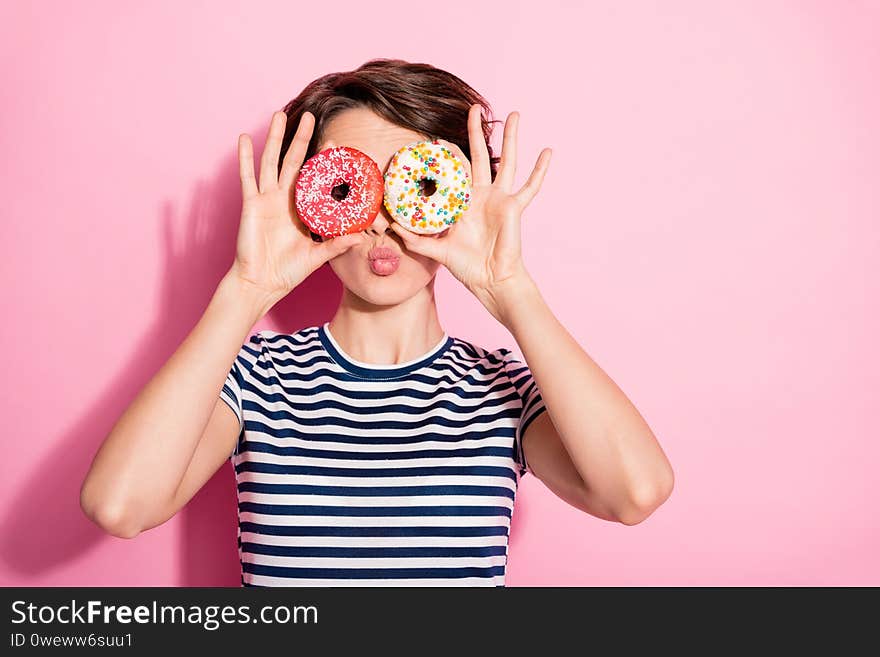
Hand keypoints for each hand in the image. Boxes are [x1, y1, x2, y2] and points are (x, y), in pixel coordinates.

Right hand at [229, 111, 360, 304]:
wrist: (262, 283)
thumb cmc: (288, 272)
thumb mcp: (317, 256)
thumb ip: (336, 245)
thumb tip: (360, 238)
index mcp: (301, 209)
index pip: (314, 178)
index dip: (324, 161)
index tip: (335, 143)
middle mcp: (283, 199)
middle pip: (294, 161)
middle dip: (301, 138)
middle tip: (309, 116)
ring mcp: (266, 199)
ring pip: (271, 161)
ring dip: (275, 139)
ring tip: (279, 114)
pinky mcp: (251, 205)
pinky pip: (247, 178)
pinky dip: (245, 158)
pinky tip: (245, 138)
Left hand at [388, 105, 551, 322]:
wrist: (490, 281)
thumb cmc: (467, 267)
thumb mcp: (437, 251)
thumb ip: (417, 239)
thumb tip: (394, 229)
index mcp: (463, 202)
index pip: (454, 170)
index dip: (446, 155)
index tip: (436, 138)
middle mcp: (482, 195)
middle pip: (480, 156)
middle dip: (477, 132)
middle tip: (475, 108)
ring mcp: (500, 199)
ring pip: (507, 162)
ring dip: (511, 138)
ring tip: (514, 114)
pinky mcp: (514, 208)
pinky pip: (530, 187)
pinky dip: (540, 171)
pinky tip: (548, 152)